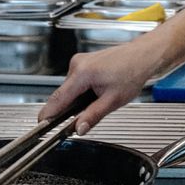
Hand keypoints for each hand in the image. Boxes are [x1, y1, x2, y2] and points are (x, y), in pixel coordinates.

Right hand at [37, 38, 164, 134]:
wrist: (144, 56)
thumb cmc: (132, 72)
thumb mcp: (113, 100)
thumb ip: (93, 116)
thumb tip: (79, 128)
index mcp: (82, 73)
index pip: (58, 98)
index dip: (48, 114)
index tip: (41, 126)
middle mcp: (77, 65)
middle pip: (63, 94)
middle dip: (69, 109)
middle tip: (80, 122)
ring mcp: (79, 62)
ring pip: (70, 89)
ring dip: (78, 100)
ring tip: (98, 101)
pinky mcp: (84, 62)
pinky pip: (76, 82)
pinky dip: (82, 92)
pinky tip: (98, 93)